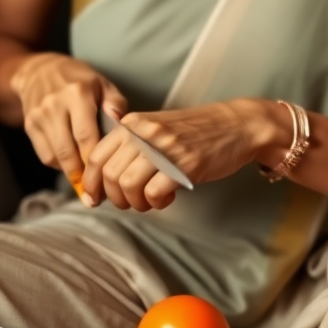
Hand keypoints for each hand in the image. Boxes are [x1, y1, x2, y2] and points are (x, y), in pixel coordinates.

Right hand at [10, 53, 128, 186]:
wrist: (39, 71)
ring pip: (55, 156)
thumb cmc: (80, 80)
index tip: (108, 179)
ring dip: (72, 174)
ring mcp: (39, 116)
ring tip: (87, 187)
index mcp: (77, 93)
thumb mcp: (102, 84)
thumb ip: (115, 104)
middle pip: (68, 151)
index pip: (86, 135)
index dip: (96, 161)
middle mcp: (55, 105)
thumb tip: (122, 125)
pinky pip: (45, 155)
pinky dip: (59, 165)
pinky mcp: (29, 125)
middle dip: (83, 176)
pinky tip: (72, 166)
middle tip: (96, 196)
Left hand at [81, 99, 269, 211]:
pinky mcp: (184, 164)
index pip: (96, 156)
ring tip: (150, 201)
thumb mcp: (156, 130)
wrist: (237, 125)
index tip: (94, 199)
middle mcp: (144, 133)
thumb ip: (131, 147)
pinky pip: (154, 193)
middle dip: (115, 198)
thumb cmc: (196, 132)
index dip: (90, 183)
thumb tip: (102, 180)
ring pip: (127, 185)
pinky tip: (169, 196)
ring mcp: (164, 147)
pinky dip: (157, 203)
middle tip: (131, 202)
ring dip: (136, 203)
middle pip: (108, 175)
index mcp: (134, 124)